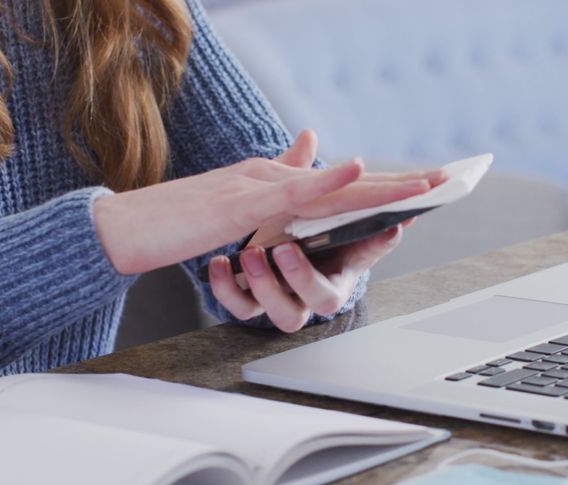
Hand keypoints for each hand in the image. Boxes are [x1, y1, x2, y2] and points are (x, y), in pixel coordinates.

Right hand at [92, 131, 429, 276]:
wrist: (120, 231)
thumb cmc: (169, 226)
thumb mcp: (227, 213)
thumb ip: (258, 203)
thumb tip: (284, 195)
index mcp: (267, 184)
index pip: (336, 185)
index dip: (383, 186)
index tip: (425, 189)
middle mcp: (267, 177)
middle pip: (346, 180)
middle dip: (400, 183)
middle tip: (448, 180)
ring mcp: (254, 187)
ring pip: (330, 183)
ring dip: (381, 181)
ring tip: (427, 182)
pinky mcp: (237, 202)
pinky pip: (290, 191)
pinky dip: (326, 179)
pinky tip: (358, 170)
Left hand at [207, 130, 446, 332]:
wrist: (212, 241)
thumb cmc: (266, 226)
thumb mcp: (282, 200)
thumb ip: (297, 175)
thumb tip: (308, 135)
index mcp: (334, 259)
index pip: (363, 255)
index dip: (380, 244)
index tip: (391, 226)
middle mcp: (312, 284)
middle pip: (326, 299)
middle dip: (304, 277)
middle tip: (283, 249)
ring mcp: (282, 298)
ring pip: (286, 316)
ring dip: (265, 285)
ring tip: (248, 254)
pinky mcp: (249, 304)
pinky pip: (242, 311)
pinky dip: (228, 290)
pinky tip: (218, 266)